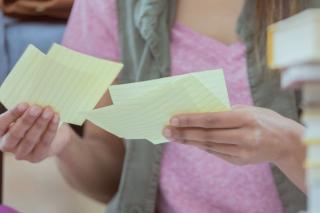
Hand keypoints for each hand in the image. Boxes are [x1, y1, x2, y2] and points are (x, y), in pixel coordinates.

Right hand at [0, 103, 70, 162]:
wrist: (51, 136)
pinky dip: (51, 129)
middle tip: (36, 108)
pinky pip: (44, 142)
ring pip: (30, 139)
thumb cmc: (34, 120)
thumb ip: (26, 111)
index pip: (1, 124)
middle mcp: (7, 146)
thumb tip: (32, 104)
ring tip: (48, 111)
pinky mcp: (36, 157)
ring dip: (40, 124)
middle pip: (15, 134)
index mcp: (0, 133)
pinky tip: (55, 117)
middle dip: (27, 120)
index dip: (12, 114)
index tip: (24, 104)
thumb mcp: (27, 115)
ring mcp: (21, 154)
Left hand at [163, 106, 304, 165]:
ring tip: (173, 136)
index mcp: (246, 118)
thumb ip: (224, 113)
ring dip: (189, 141)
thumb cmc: (263, 119)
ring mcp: (243, 152)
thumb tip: (197, 115)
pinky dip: (201, 146)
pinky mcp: (241, 161)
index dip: (191, 120)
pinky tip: (189, 141)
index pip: (212, 119)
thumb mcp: (246, 109)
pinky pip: (216, 153)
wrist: (285, 141)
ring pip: (209, 146)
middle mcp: (245, 136)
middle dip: (184, 132)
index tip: (173, 119)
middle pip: (207, 135)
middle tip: (166, 130)